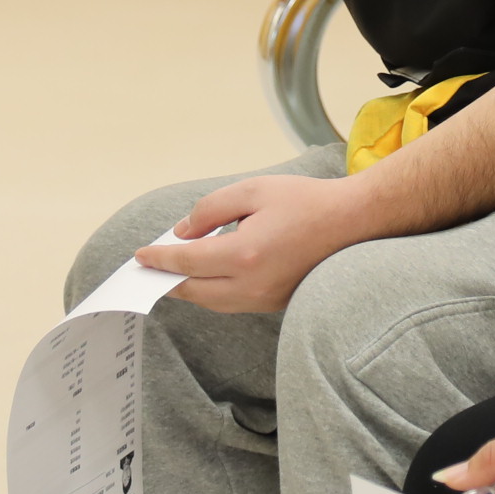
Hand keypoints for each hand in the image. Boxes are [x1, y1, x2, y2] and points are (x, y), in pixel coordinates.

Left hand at [136, 172, 391, 313]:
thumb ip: (211, 209)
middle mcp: (252, 285)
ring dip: (190, 289)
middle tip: (148, 270)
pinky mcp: (276, 303)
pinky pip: (233, 303)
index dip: (159, 259)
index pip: (187, 263)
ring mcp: (265, 299)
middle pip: (194, 291)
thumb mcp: (253, 191)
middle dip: (167, 281)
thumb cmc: (306, 201)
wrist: (354, 223)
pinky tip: (206, 276)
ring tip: (171, 274)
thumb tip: (184, 233)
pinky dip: (213, 292)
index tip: (140, 256)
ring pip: (213, 302)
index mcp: (244, 254)